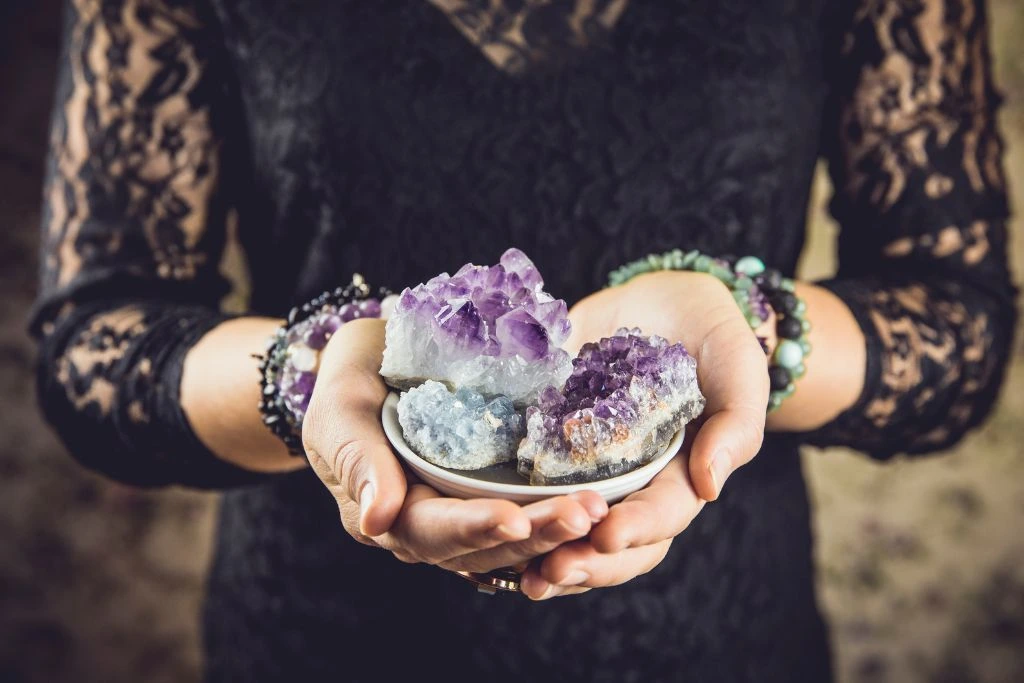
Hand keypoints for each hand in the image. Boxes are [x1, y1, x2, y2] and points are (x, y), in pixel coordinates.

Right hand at [301, 318, 609, 573]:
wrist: (379, 357)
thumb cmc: (351, 379)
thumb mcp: (341, 408)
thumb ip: (355, 459)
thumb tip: (376, 521)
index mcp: (387, 514)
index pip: (432, 532)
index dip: (474, 527)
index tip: (515, 517)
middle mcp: (428, 525)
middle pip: (485, 545)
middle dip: (536, 533)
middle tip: (586, 514)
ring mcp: (464, 513)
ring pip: (514, 539)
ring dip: (558, 529)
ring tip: (600, 511)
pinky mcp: (493, 495)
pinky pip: (529, 518)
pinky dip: (560, 518)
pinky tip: (601, 509)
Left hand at [521, 271, 767, 598]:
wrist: (666, 300)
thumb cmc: (715, 337)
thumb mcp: (738, 371)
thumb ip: (735, 426)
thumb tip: (711, 486)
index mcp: (681, 475)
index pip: (662, 514)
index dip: (638, 528)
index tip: (608, 535)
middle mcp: (633, 481)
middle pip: (614, 541)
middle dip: (585, 561)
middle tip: (550, 572)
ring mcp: (589, 464)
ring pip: (573, 526)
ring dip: (547, 552)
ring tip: (521, 573)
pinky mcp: (551, 436)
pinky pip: (533, 480)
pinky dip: (514, 508)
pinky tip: (489, 525)